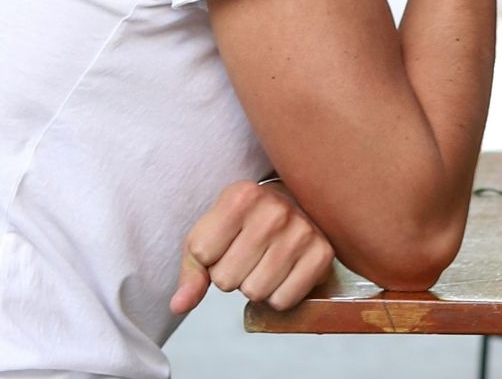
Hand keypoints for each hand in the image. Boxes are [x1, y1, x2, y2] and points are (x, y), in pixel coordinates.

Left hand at [171, 180, 334, 314]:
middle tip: (249, 254)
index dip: (210, 258)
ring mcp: (303, 231)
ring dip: (255, 286)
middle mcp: (275, 210)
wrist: (296, 204)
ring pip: (255, 293)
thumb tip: (178, 305)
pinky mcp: (323, 254)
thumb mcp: (211, 233)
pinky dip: (279, 295)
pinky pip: (283, 301)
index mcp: (242, 195)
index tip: (228, 242)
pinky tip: (284, 272)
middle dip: (233, 275)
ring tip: (265, 262)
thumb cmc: (246, 222)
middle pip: (228, 280)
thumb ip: (192, 270)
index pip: (203, 255)